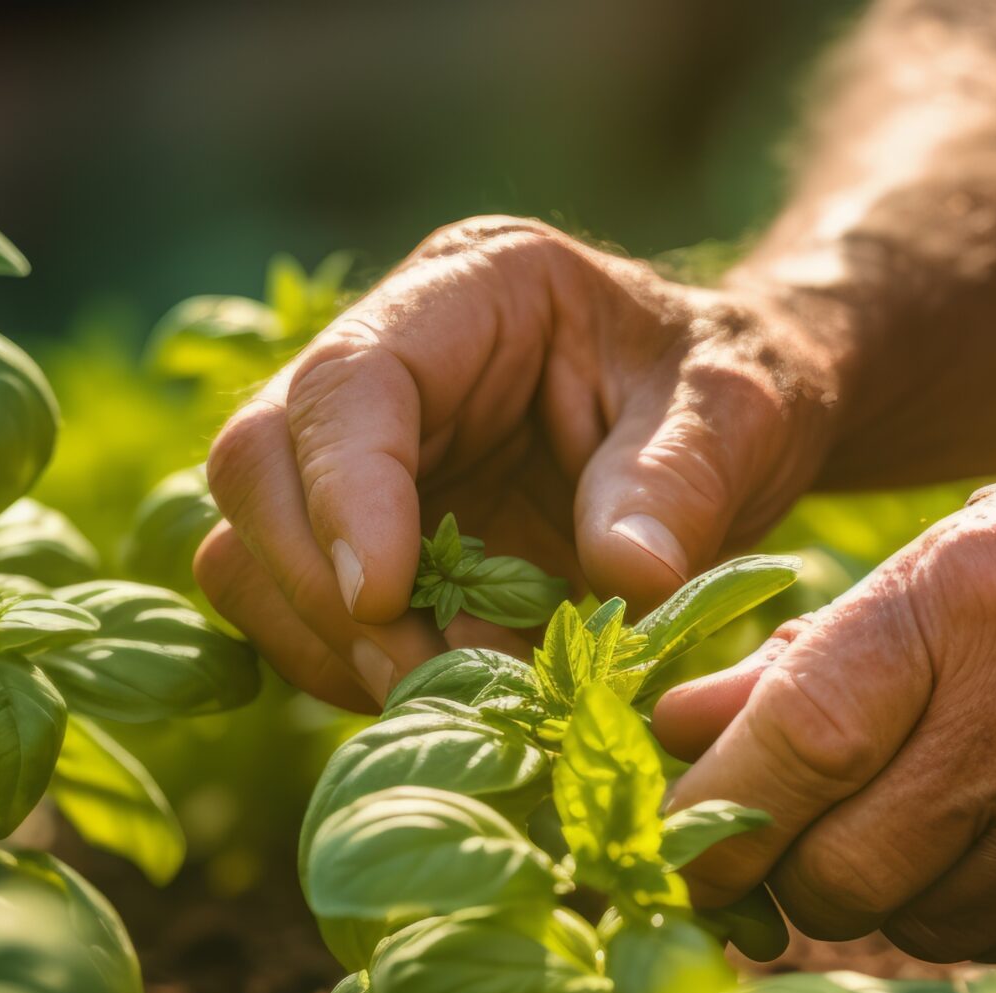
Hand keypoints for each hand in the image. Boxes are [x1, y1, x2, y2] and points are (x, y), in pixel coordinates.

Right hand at [194, 218, 839, 708]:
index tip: (384, 600)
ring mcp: (360, 456)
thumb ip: (685, 483)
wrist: (737, 430)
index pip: (349, 380)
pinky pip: (296, 618)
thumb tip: (629, 577)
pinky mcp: (363, 541)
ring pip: (252, 551)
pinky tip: (450, 701)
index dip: (345, 493)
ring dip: (332, 647)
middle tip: (427, 677)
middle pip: (260, 465)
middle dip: (323, 588)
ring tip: (458, 699)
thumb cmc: (741, 394)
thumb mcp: (743, 416)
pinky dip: (353, 675)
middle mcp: (387, 361)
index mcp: (473, 289)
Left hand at [656, 429, 995, 961]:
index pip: (788, 744)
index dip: (711, 806)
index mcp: (973, 602)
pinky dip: (989, 908)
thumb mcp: (991, 537)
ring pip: (919, 923)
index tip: (675, 828)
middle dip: (794, 868)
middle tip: (803, 830)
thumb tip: (685, 727)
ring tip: (944, 808)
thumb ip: (834, 648)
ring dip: (896, 888)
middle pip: (838, 873)